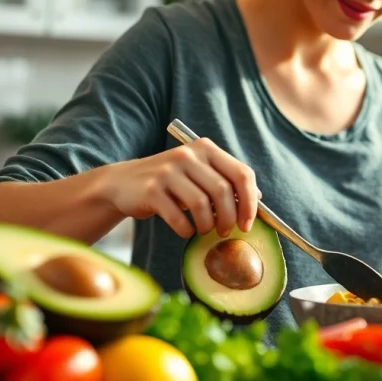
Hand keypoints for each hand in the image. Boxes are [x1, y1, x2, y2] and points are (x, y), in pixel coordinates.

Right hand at [103, 138, 260, 238]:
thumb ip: (225, 181)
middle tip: (226, 232)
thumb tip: (258, 198)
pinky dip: (186, 230)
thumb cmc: (170, 184)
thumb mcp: (198, 175)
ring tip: (204, 231)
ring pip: (202, 205)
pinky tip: (186, 231)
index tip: (249, 223)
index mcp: (205, 149)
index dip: (250, 201)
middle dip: (230, 218)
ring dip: (208, 225)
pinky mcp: (152, 190)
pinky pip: (178, 217)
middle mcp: (188, 155)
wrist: (122, 184)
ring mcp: (168, 171)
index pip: (242, 173)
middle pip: (224, 191)